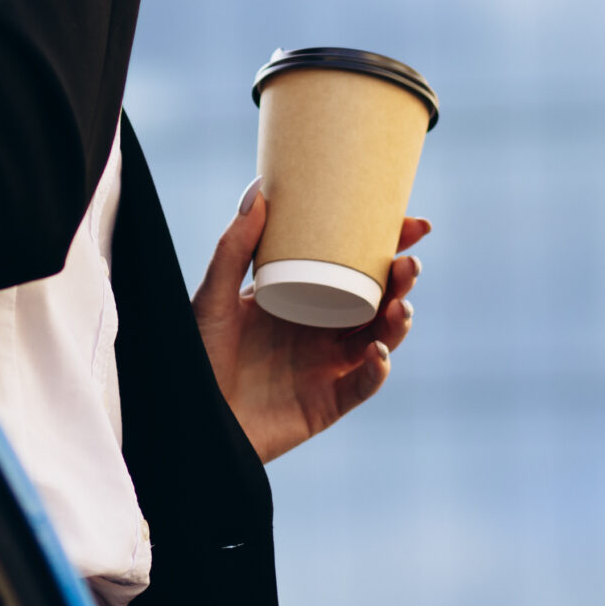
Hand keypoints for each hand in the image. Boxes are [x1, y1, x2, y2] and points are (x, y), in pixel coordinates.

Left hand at [193, 185, 429, 463]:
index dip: (389, 246)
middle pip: (375, 300)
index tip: (413, 223)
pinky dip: (377, 369)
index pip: (353, 266)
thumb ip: (234, 247)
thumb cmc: (195, 355)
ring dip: (398, 321)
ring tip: (400, 304)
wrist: (191, 416)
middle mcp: (320, 330)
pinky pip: (362, 385)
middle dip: (402, 281)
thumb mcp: (213, 296)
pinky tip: (378, 351)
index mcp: (302, 297)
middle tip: (409, 263)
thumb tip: (261, 189)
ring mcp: (326, 367)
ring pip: (378, 339)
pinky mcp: (326, 404)